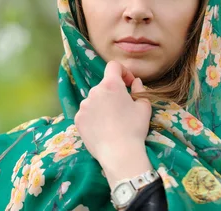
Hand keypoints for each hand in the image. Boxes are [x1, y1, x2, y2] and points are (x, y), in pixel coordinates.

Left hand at [75, 61, 151, 177]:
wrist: (119, 154)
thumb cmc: (134, 128)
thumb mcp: (144, 107)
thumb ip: (139, 90)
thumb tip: (135, 82)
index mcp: (111, 84)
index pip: (113, 66)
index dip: (123, 72)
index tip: (129, 84)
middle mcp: (94, 91)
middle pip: (104, 85)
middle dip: (113, 93)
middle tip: (123, 108)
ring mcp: (83, 105)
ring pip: (94, 99)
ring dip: (103, 104)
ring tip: (112, 122)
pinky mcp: (77, 119)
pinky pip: (87, 112)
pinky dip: (94, 116)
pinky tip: (102, 129)